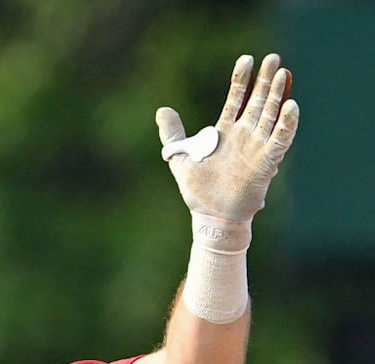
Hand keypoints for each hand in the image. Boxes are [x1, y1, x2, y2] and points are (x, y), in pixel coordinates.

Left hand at [156, 54, 299, 222]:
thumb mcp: (180, 156)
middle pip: (258, 102)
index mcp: (225, 132)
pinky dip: (286, 124)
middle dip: (265, 80)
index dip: (242, 79)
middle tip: (273, 58)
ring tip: (282, 73)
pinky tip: (291, 106)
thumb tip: (162, 109)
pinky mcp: (266, 162)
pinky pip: (279, 140)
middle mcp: (244, 135)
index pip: (236, 99)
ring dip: (278, 95)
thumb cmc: (197, 189)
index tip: (247, 58)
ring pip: (270, 115)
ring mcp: (256, 147)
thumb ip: (171, 134)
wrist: (210, 215)